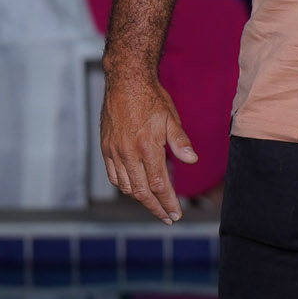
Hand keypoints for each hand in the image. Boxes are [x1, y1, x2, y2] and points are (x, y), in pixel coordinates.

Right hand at [100, 64, 197, 223]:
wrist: (125, 81)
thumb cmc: (151, 98)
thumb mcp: (171, 118)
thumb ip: (180, 142)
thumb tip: (192, 160)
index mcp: (147, 147)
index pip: (159, 185)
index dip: (168, 202)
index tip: (175, 215)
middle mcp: (128, 153)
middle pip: (142, 191)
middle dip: (156, 208)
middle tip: (167, 217)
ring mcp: (114, 151)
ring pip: (126, 186)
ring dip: (141, 199)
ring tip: (154, 204)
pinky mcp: (105, 147)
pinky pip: (113, 175)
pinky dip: (124, 186)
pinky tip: (133, 188)